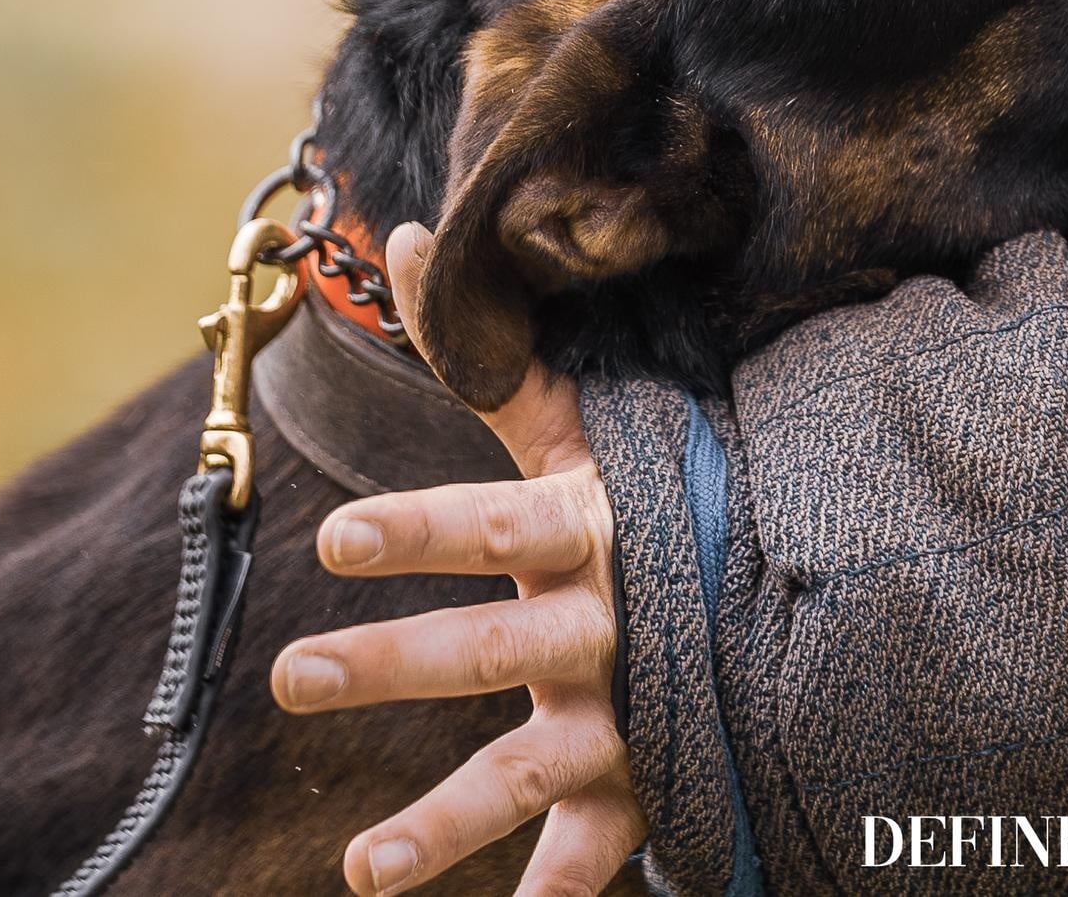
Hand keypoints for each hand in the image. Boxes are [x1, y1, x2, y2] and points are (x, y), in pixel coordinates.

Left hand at [270, 224, 643, 895]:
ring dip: (452, 818)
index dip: (420, 531)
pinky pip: (604, 853)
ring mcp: (629, 708)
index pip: (494, 524)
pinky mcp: (649, 781)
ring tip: (366, 866)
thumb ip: (482, 352)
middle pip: (490, 649)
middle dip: (396, 664)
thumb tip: (399, 236)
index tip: (334, 540)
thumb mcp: (574, 427)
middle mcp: (606, 619)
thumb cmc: (654, 490)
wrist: (775, 571)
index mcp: (589, 526)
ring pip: (535, 770)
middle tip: (291, 676)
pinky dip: (562, 892)